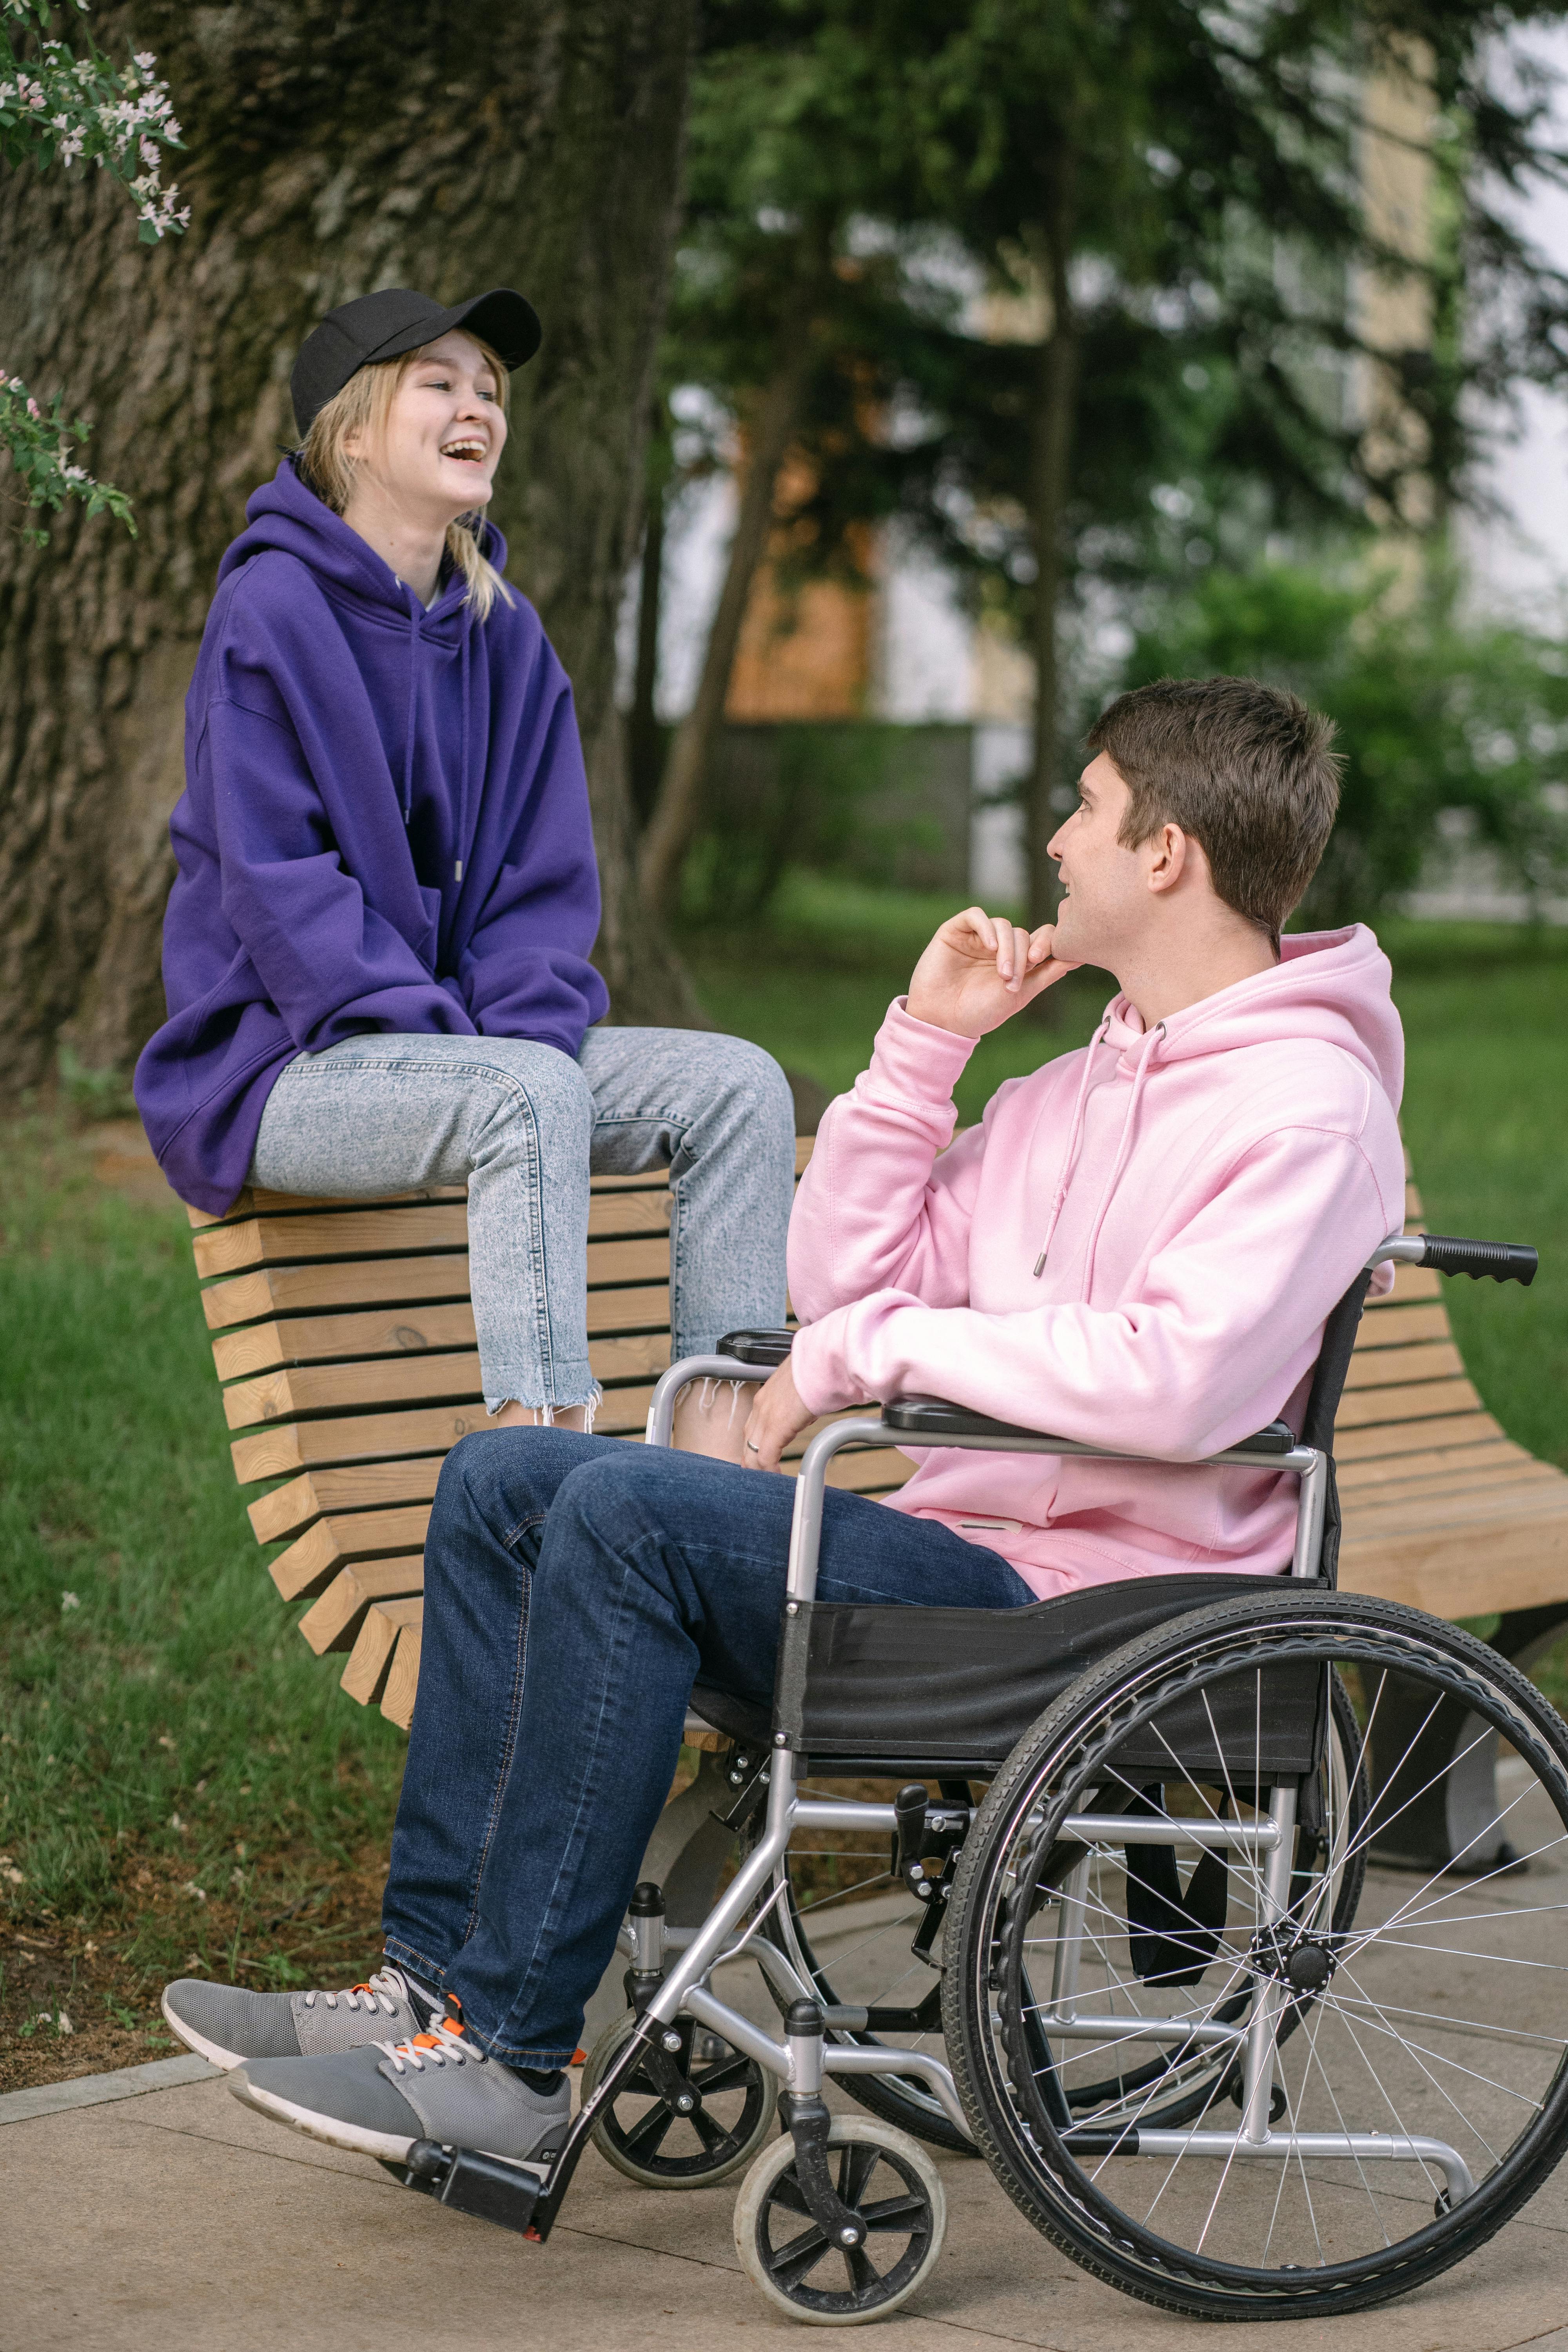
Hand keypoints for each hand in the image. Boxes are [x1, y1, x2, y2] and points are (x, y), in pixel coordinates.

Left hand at [740, 1357, 815, 1470]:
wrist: (824, 1360)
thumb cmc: (819, 1371)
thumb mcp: (802, 1390)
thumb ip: (797, 1404)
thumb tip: (804, 1413)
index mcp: (765, 1397)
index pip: (752, 1428)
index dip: (754, 1446)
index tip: (759, 1459)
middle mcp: (760, 1407)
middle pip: (747, 1442)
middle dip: (751, 1461)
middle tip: (757, 1476)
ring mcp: (765, 1417)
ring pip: (751, 1452)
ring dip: (758, 1468)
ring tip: (766, 1481)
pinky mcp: (776, 1427)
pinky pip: (765, 1457)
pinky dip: (769, 1470)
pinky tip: (775, 1477)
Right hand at [905, 907, 1079, 1038]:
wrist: (943, 1022)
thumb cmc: (981, 1013)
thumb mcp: (1022, 994)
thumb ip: (1049, 973)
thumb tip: (1080, 957)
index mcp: (1017, 960)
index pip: (1040, 938)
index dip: (1046, 944)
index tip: (1041, 961)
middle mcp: (998, 946)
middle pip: (1023, 933)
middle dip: (1023, 955)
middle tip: (1013, 979)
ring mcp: (977, 937)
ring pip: (1003, 926)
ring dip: (1007, 948)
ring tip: (1002, 974)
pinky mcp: (955, 931)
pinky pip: (975, 916)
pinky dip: (985, 928)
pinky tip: (989, 948)